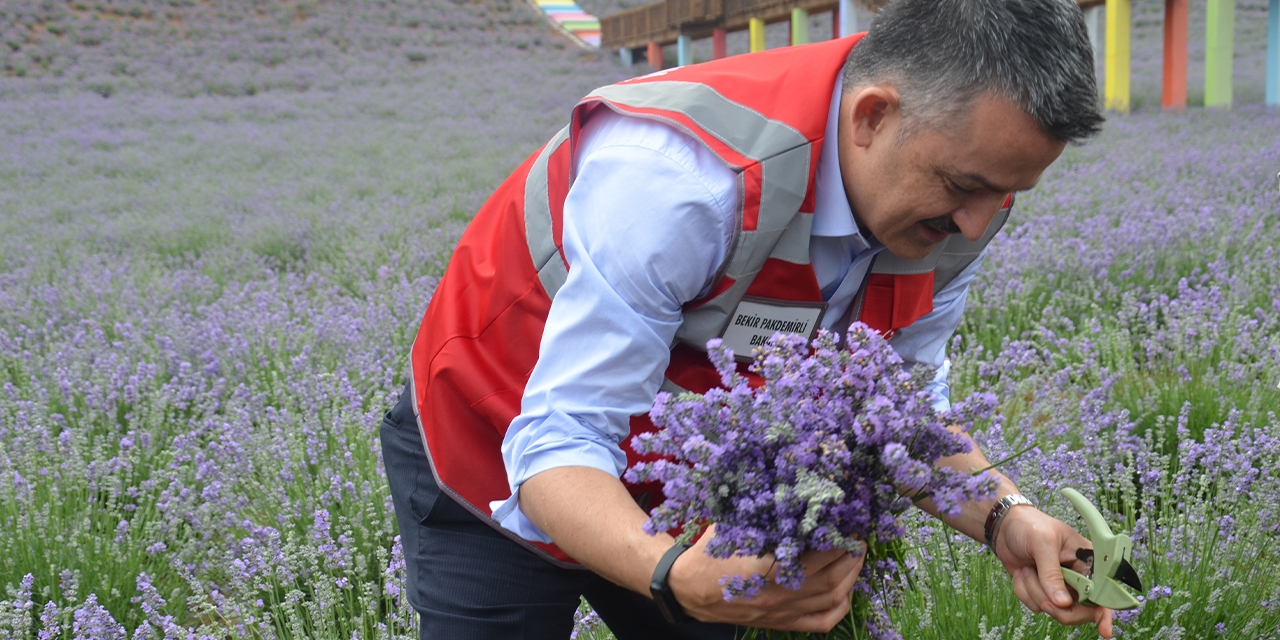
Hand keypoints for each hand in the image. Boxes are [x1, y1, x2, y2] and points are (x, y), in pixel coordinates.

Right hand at [666, 525, 864, 631]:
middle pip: (832, 578)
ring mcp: (782, 612)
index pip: (819, 554)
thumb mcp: (735, 525)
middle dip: (851, 557)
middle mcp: (780, 593)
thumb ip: (764, 515)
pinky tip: (845, 591)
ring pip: (832, 599)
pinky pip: (821, 622)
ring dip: (851, 577)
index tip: (847, 523)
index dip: (839, 539)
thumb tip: (794, 495)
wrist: (687, 587)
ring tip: (856, 558)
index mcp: (768, 567)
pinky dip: (840, 607)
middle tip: (858, 537)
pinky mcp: (780, 623)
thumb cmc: (710, 551)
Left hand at [994, 506, 1113, 637]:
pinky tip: (1020, 573)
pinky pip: (1035, 605)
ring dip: (1034, 591)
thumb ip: (1052, 573)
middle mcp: (1078, 576)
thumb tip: (1064, 603)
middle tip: (1044, 602)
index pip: (1103, 590)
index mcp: (1087, 559)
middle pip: (1081, 609)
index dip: (1104, 611)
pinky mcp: (1042, 591)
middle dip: (1059, 608)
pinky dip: (1023, 591)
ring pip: (1055, 609)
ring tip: (1027, 568)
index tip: (1103, 630)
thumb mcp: (1042, 542)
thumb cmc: (1028, 526)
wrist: (1004, 526)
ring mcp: (1060, 586)